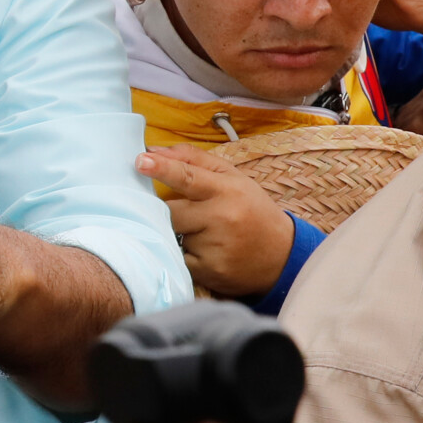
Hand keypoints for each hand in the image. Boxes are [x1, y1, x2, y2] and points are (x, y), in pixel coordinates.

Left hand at [135, 143, 296, 300]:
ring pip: (174, 236)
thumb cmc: (250, 210)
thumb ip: (193, 160)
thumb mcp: (232, 178)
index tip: (140, 161)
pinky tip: (207, 252)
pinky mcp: (209, 272)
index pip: (188, 176)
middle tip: (190, 214)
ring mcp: (215, 247)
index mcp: (227, 190)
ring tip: (208, 236)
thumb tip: (152, 150)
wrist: (282, 255)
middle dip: (170, 212)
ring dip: (181, 234)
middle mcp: (221, 218)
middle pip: (170, 212)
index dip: (162, 169)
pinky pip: (178, 259)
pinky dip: (185, 255)